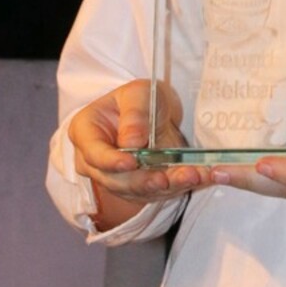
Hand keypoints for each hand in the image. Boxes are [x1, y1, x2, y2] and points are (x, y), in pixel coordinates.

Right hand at [68, 79, 217, 229]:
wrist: (153, 114)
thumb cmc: (137, 100)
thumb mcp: (137, 94)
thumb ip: (134, 114)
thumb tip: (131, 142)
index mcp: (86, 133)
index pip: (94, 155)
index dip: (111, 162)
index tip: (131, 162)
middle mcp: (96, 163)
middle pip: (116, 180)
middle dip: (144, 180)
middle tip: (165, 178)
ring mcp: (117, 180)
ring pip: (140, 191)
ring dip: (168, 186)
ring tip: (192, 176)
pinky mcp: (140, 189)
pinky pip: (158, 192)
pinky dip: (180, 186)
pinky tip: (199, 177)